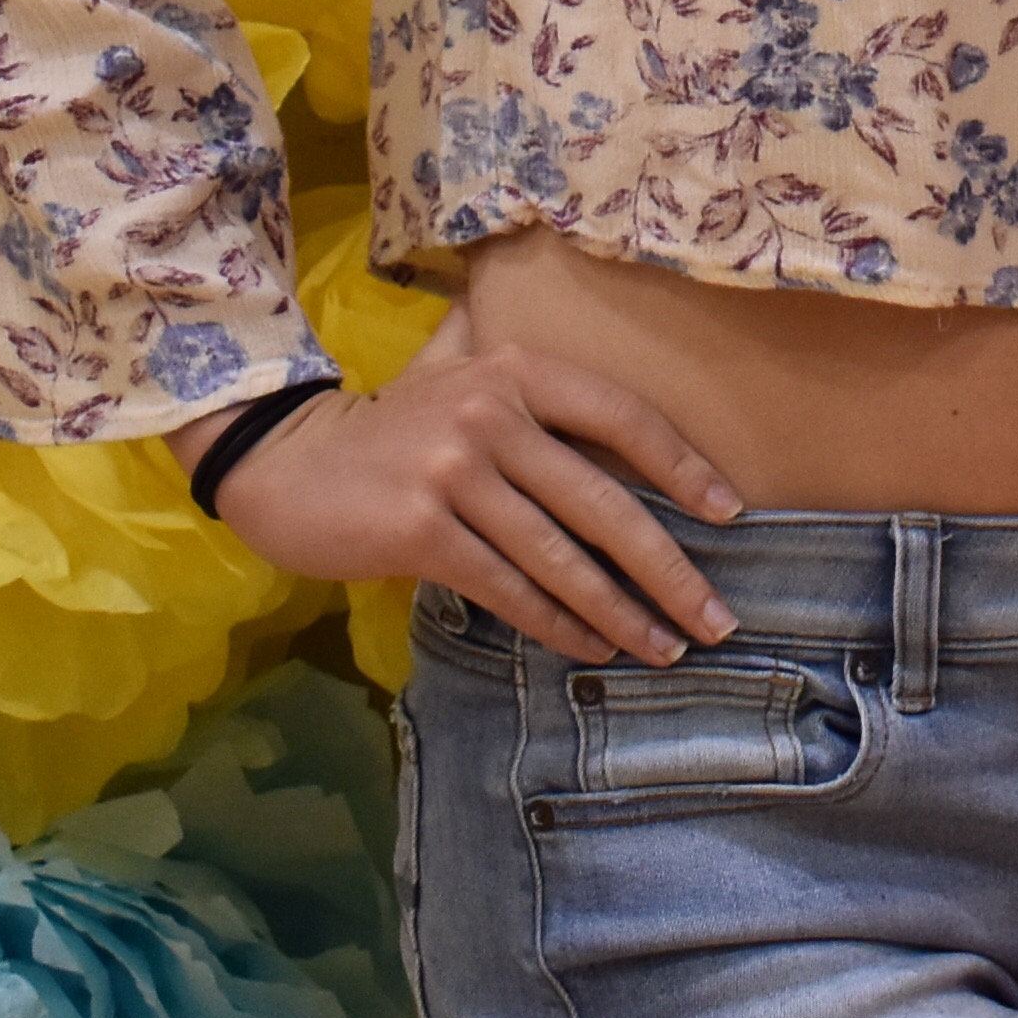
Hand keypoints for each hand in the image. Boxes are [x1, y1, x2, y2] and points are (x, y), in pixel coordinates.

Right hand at [196, 333, 747, 663]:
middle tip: (716, 616)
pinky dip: (558, 624)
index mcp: (515, 370)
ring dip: (622, 611)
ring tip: (667, 647)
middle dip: (669, 567)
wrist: (286, 460)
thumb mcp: (455, 373)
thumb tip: (605, 390)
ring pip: (562, 556)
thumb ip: (520, 373)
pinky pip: (510, 589)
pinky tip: (592, 648)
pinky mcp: (423, 531)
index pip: (622, 416)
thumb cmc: (387, 424)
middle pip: (605, 501)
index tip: (730, 513)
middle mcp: (493, 413)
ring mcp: (456, 472)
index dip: (683, 466)